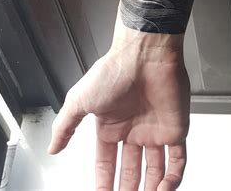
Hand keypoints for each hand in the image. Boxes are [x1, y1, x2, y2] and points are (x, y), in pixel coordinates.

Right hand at [48, 27, 190, 190]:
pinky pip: (178, 161)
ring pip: (155, 170)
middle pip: (131, 170)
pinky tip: (163, 190)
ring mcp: (155, 130)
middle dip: (127, 189)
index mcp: (111, 125)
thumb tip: (52, 147)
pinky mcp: (175, 128)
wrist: (145, 54)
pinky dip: (173, 180)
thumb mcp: (79, 100)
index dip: (104, 182)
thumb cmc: (114, 70)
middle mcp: (133, 129)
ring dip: (150, 189)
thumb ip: (64, 125)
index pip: (106, 162)